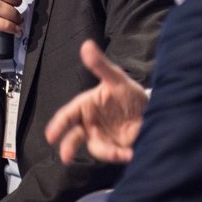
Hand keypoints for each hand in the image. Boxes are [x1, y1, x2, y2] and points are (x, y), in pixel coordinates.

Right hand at [45, 40, 148, 163]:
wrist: (150, 108)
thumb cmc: (128, 92)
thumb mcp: (116, 78)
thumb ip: (100, 65)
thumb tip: (86, 45)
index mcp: (86, 106)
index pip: (68, 116)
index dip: (58, 126)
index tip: (50, 136)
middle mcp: (91, 123)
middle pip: (74, 137)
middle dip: (68, 147)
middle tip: (66, 157)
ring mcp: (102, 136)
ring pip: (96, 148)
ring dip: (105, 152)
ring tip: (120, 153)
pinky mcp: (115, 148)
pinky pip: (112, 154)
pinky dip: (119, 155)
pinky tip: (130, 153)